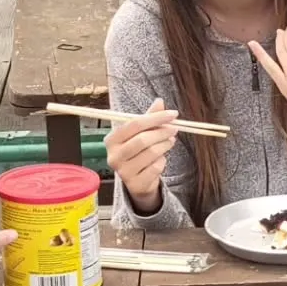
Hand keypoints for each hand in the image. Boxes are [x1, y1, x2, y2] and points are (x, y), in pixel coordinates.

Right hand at [105, 98, 177, 214]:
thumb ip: (149, 117)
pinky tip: (160, 160)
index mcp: (112, 139)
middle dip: (162, 132)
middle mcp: (113, 156)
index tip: (173, 114)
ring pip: (151, 153)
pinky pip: (156, 168)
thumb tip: (159, 101)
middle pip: (142, 139)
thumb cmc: (138, 152)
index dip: (156, 118)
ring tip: (169, 142)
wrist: (138, 181)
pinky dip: (162, 161)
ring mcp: (123, 172)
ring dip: (165, 145)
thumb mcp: (141, 133)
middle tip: (174, 129)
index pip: (134, 124)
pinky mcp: (135, 184)